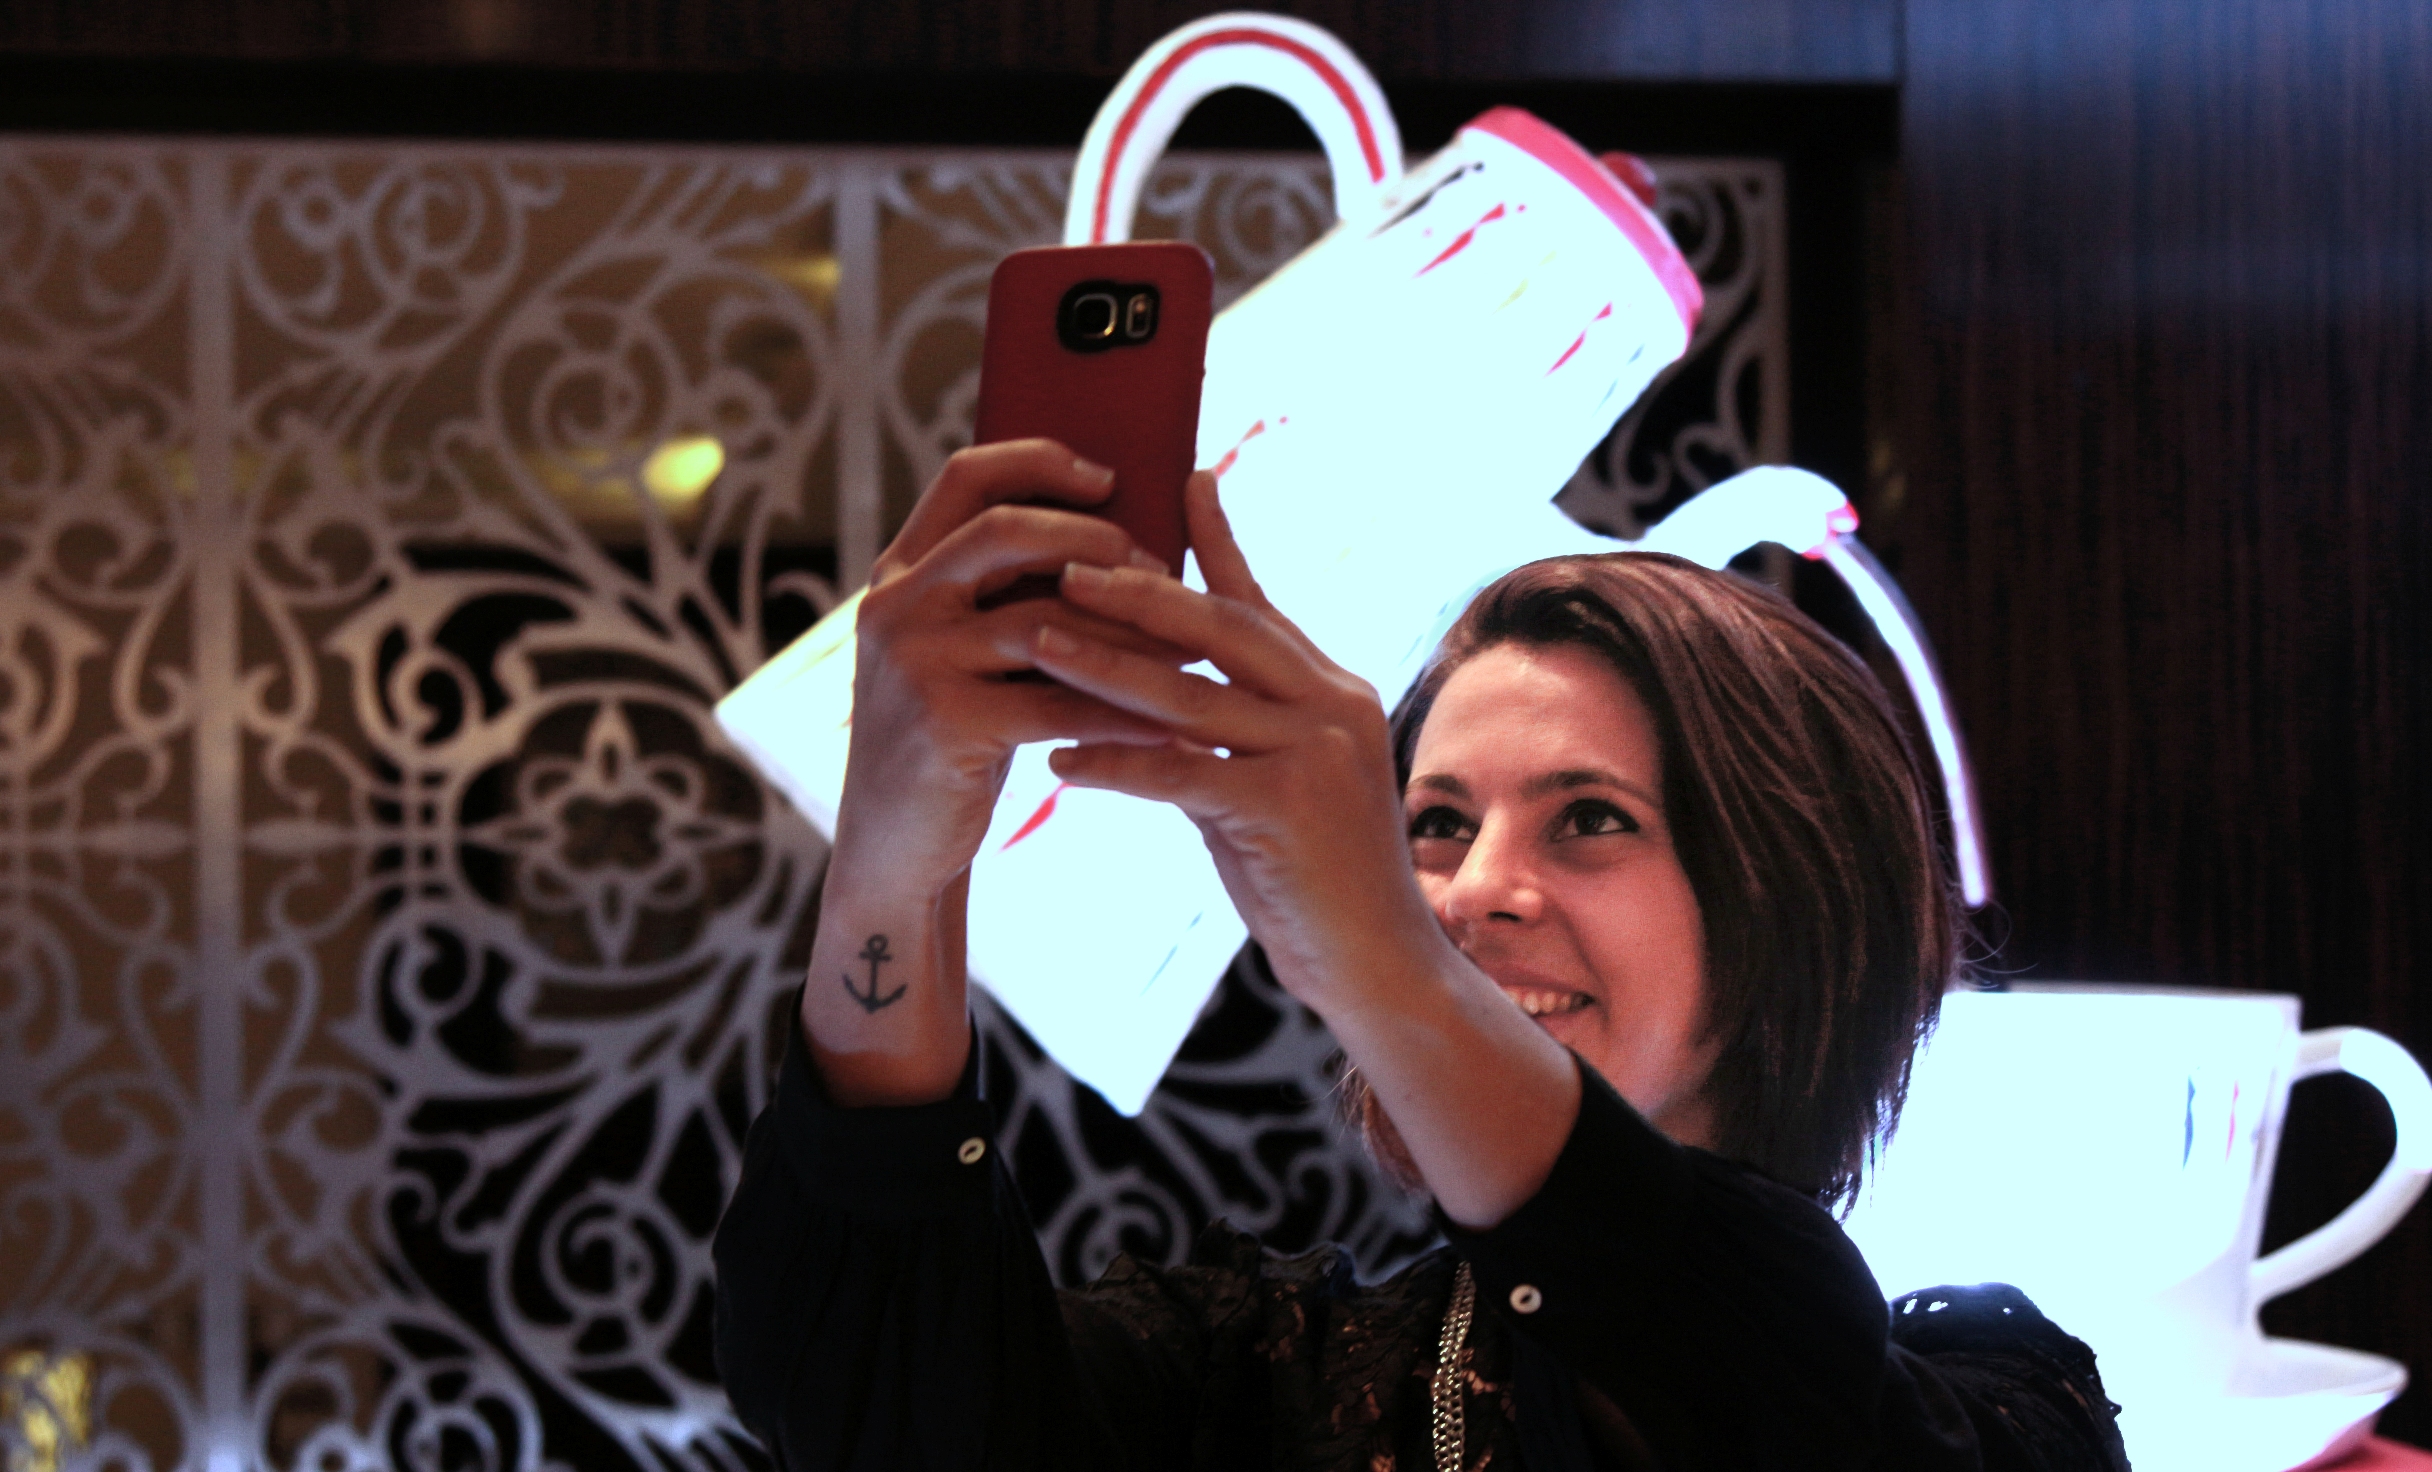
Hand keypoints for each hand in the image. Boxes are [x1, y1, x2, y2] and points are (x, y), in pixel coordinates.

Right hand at [834, 439, 1182, 895]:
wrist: (895, 847)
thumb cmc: (953, 739)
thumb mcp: (959, 652)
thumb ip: (1003, 596)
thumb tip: (1122, 541)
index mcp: (899, 573)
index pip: (966, 477)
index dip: (1040, 461)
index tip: (1111, 476)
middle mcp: (895, 606)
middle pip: (1005, 531)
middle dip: (1096, 541)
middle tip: (1160, 567)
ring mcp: (914, 663)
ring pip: (1042, 621)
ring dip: (1126, 632)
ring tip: (1187, 643)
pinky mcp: (945, 725)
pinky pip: (1056, 704)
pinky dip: (1119, 712)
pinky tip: (1170, 722)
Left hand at [1030, 471, 1443, 1011]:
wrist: (1378, 967)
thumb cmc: (1317, 882)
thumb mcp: (1271, 787)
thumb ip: (1228, 734)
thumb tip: (1157, 697)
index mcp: (1331, 690)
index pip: (1260, 602)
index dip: (1219, 540)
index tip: (1181, 478)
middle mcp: (1331, 706)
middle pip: (1222, 627)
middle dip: (1138, 592)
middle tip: (1065, 564)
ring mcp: (1314, 754)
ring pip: (1190, 693)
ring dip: (1104, 666)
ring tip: (1035, 642)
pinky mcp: (1286, 809)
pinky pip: (1180, 773)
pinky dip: (1114, 763)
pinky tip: (1059, 758)